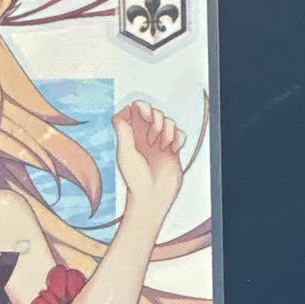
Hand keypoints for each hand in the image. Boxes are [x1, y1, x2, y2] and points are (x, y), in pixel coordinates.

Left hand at [112, 101, 185, 219]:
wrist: (152, 196)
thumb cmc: (135, 178)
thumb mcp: (125, 153)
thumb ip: (123, 130)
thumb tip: (124, 111)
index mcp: (131, 135)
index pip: (136, 109)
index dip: (141, 107)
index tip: (144, 117)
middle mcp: (145, 137)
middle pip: (154, 111)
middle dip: (157, 118)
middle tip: (152, 137)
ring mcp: (159, 142)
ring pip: (169, 121)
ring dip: (168, 131)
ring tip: (161, 148)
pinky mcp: (172, 149)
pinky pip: (180, 133)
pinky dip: (178, 139)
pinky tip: (172, 151)